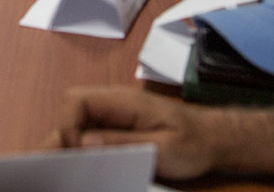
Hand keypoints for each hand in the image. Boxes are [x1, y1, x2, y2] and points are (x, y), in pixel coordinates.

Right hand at [53, 86, 224, 180]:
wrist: (214, 138)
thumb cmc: (192, 143)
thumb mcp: (160, 148)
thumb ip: (122, 143)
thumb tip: (82, 143)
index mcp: (123, 102)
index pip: (76, 101)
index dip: (68, 127)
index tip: (77, 156)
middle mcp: (114, 103)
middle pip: (72, 110)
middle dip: (62, 138)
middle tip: (60, 169)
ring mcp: (115, 114)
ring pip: (79, 122)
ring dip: (71, 145)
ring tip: (68, 172)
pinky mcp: (119, 127)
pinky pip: (92, 132)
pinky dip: (84, 149)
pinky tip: (87, 168)